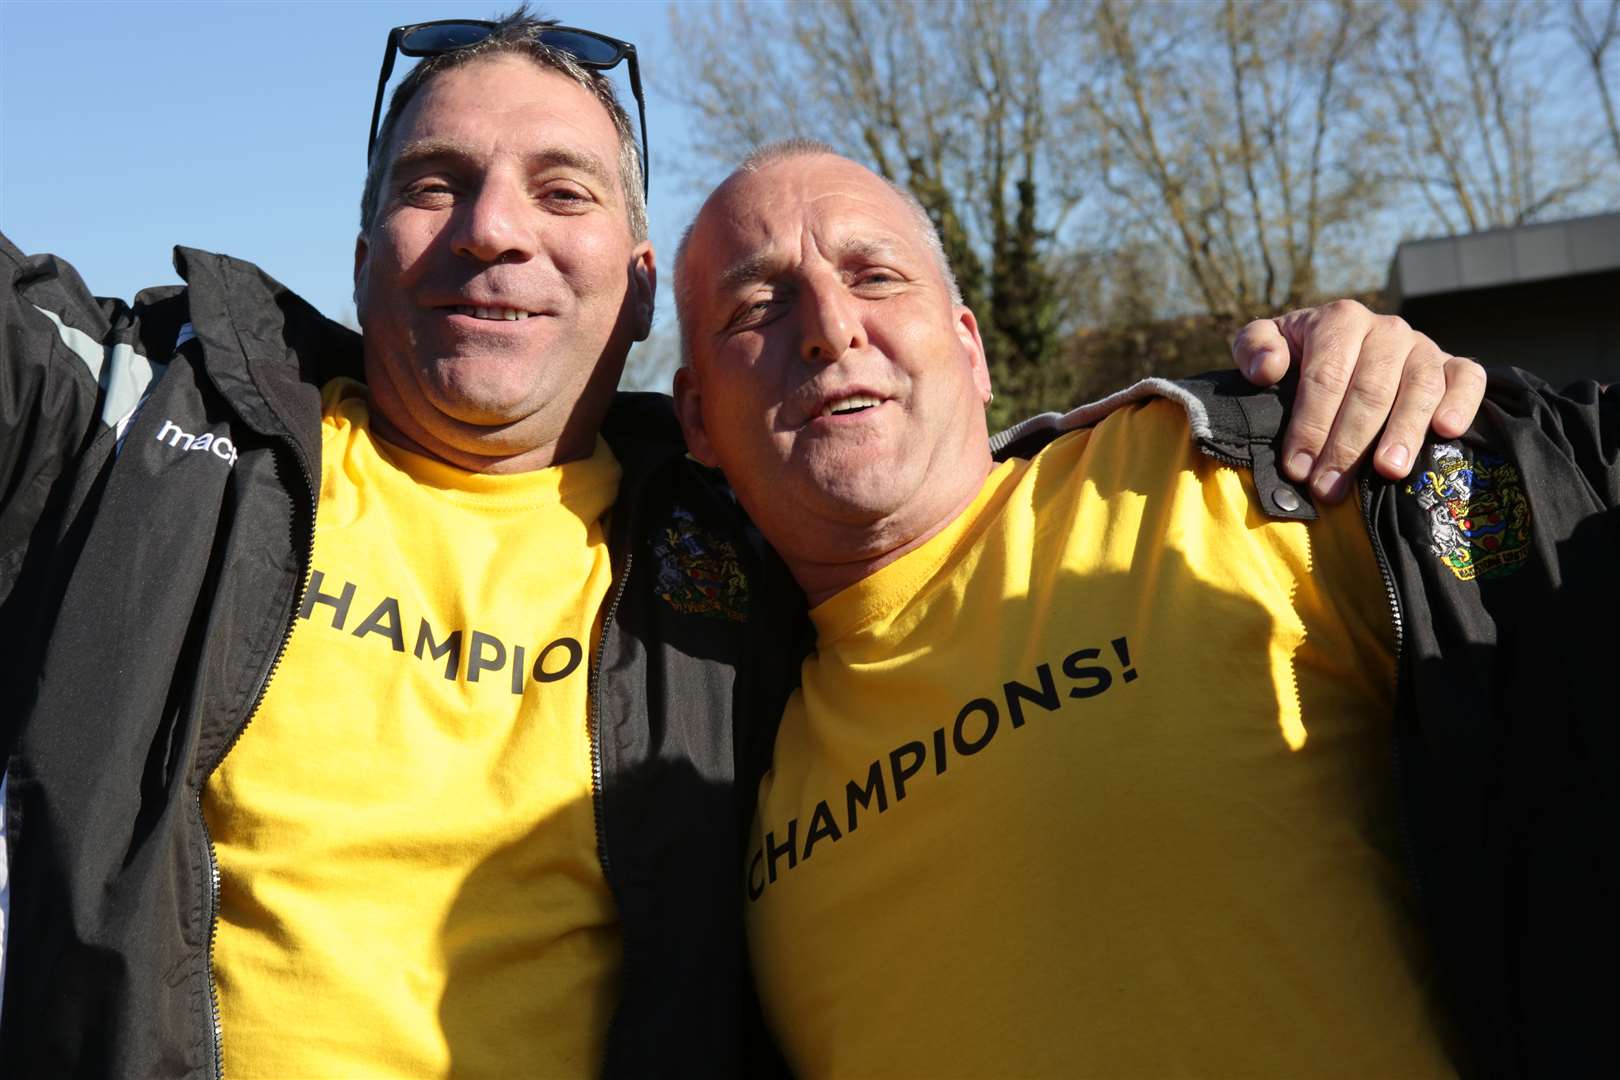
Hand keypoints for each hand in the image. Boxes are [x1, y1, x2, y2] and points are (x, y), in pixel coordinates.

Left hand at [1232, 300, 1485, 502]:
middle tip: (1330, 488)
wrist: (1350, 351)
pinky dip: (1462, 402)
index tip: (1298, 467)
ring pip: (1418, 387)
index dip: (1311, 424)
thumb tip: (1266, 370)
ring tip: (1388, 471)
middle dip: (1347, 444)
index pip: (1326, 376)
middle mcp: (1386, 329)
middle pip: (1370, 389)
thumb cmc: (1303, 356)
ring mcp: (1423, 346)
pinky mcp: (1454, 365)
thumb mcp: (1269, 343)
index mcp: (1340, 320)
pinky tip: (1447, 431)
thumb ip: (1254, 347)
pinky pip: (1468, 379)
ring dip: (1403, 431)